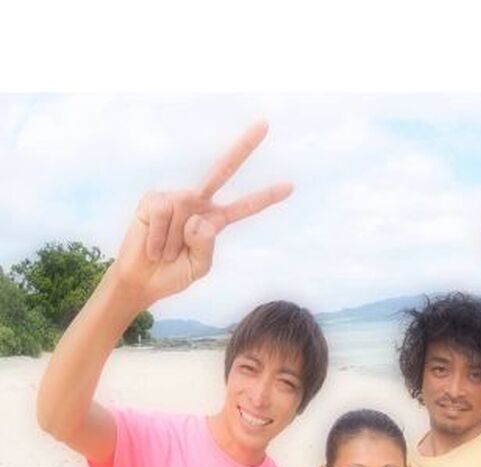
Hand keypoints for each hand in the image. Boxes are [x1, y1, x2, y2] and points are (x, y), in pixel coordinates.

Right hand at [111, 120, 291, 306]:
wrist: (143, 279)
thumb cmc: (174, 273)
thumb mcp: (199, 267)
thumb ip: (205, 247)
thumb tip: (199, 220)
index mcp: (215, 220)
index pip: (245, 207)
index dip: (265, 197)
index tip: (289, 186)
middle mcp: (198, 203)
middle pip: (223, 171)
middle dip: (243, 148)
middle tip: (264, 124)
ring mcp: (177, 199)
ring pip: (185, 216)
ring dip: (173, 244)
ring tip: (165, 252)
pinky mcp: (155, 199)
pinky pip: (164, 213)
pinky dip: (158, 237)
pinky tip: (153, 246)